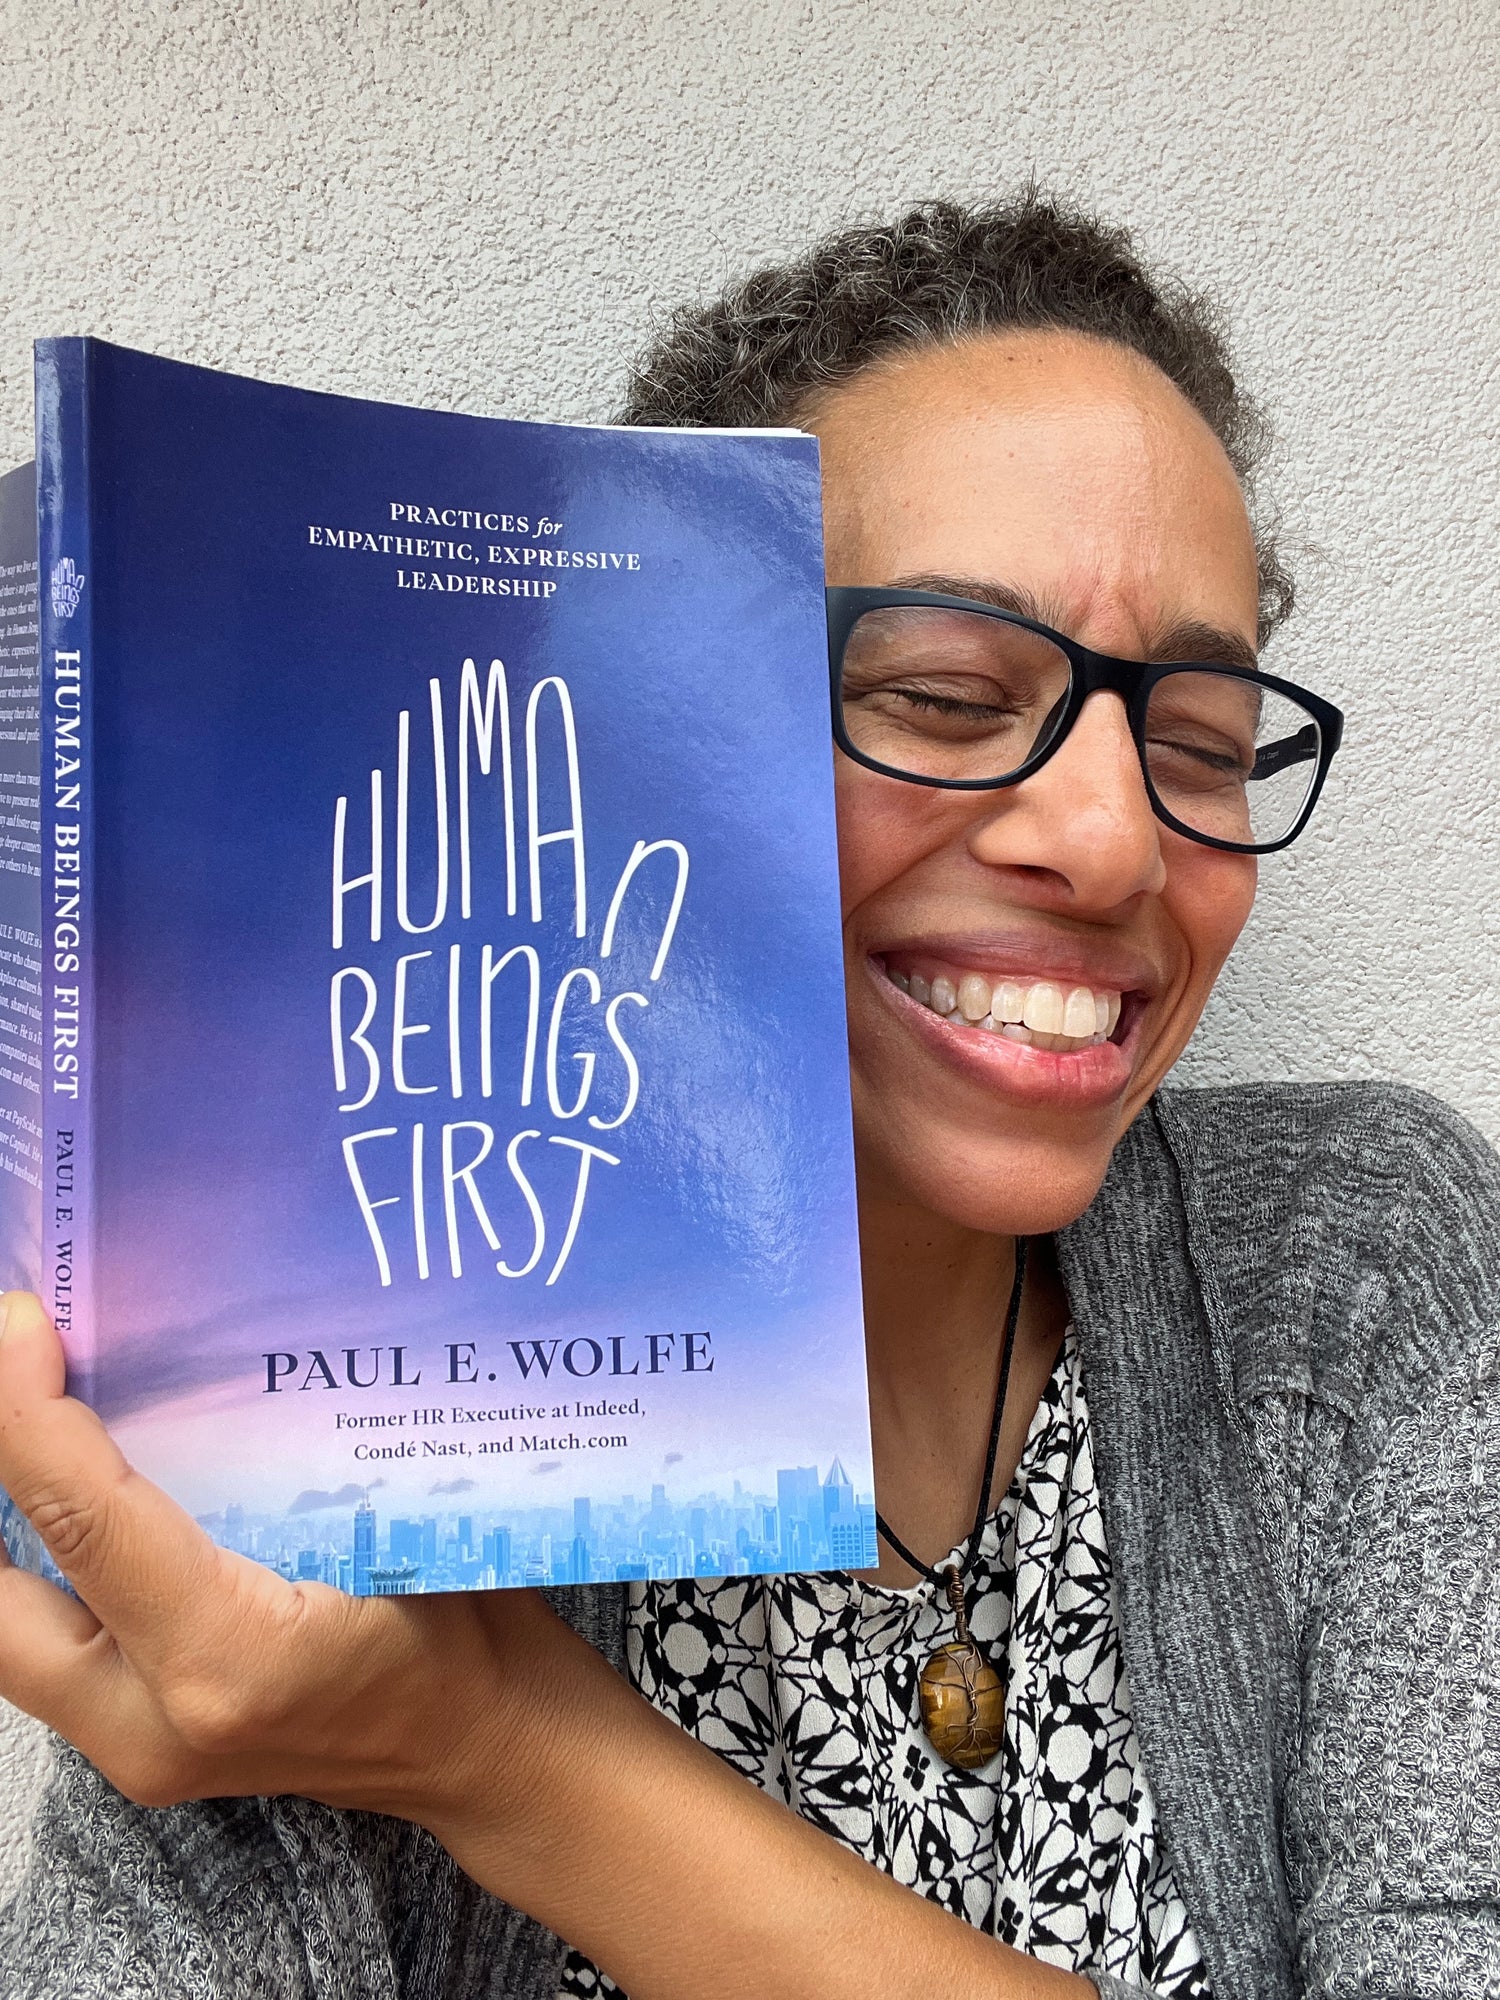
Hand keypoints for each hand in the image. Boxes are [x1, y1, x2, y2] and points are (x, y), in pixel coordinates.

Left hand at [0, 1289, 563, 1818]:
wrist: (490, 1746)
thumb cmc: (466, 1622)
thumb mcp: (387, 1516)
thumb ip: (268, 1456)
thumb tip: (176, 1345)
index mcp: (233, 1660)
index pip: (89, 1522)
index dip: (30, 1414)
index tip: (20, 1320)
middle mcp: (161, 1725)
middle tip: (15, 1373)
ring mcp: (142, 1753)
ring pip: (6, 1637)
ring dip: (5, 1534)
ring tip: (33, 1427)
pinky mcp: (141, 1750)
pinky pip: (50, 1653)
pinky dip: (43, 1571)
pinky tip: (74, 1494)